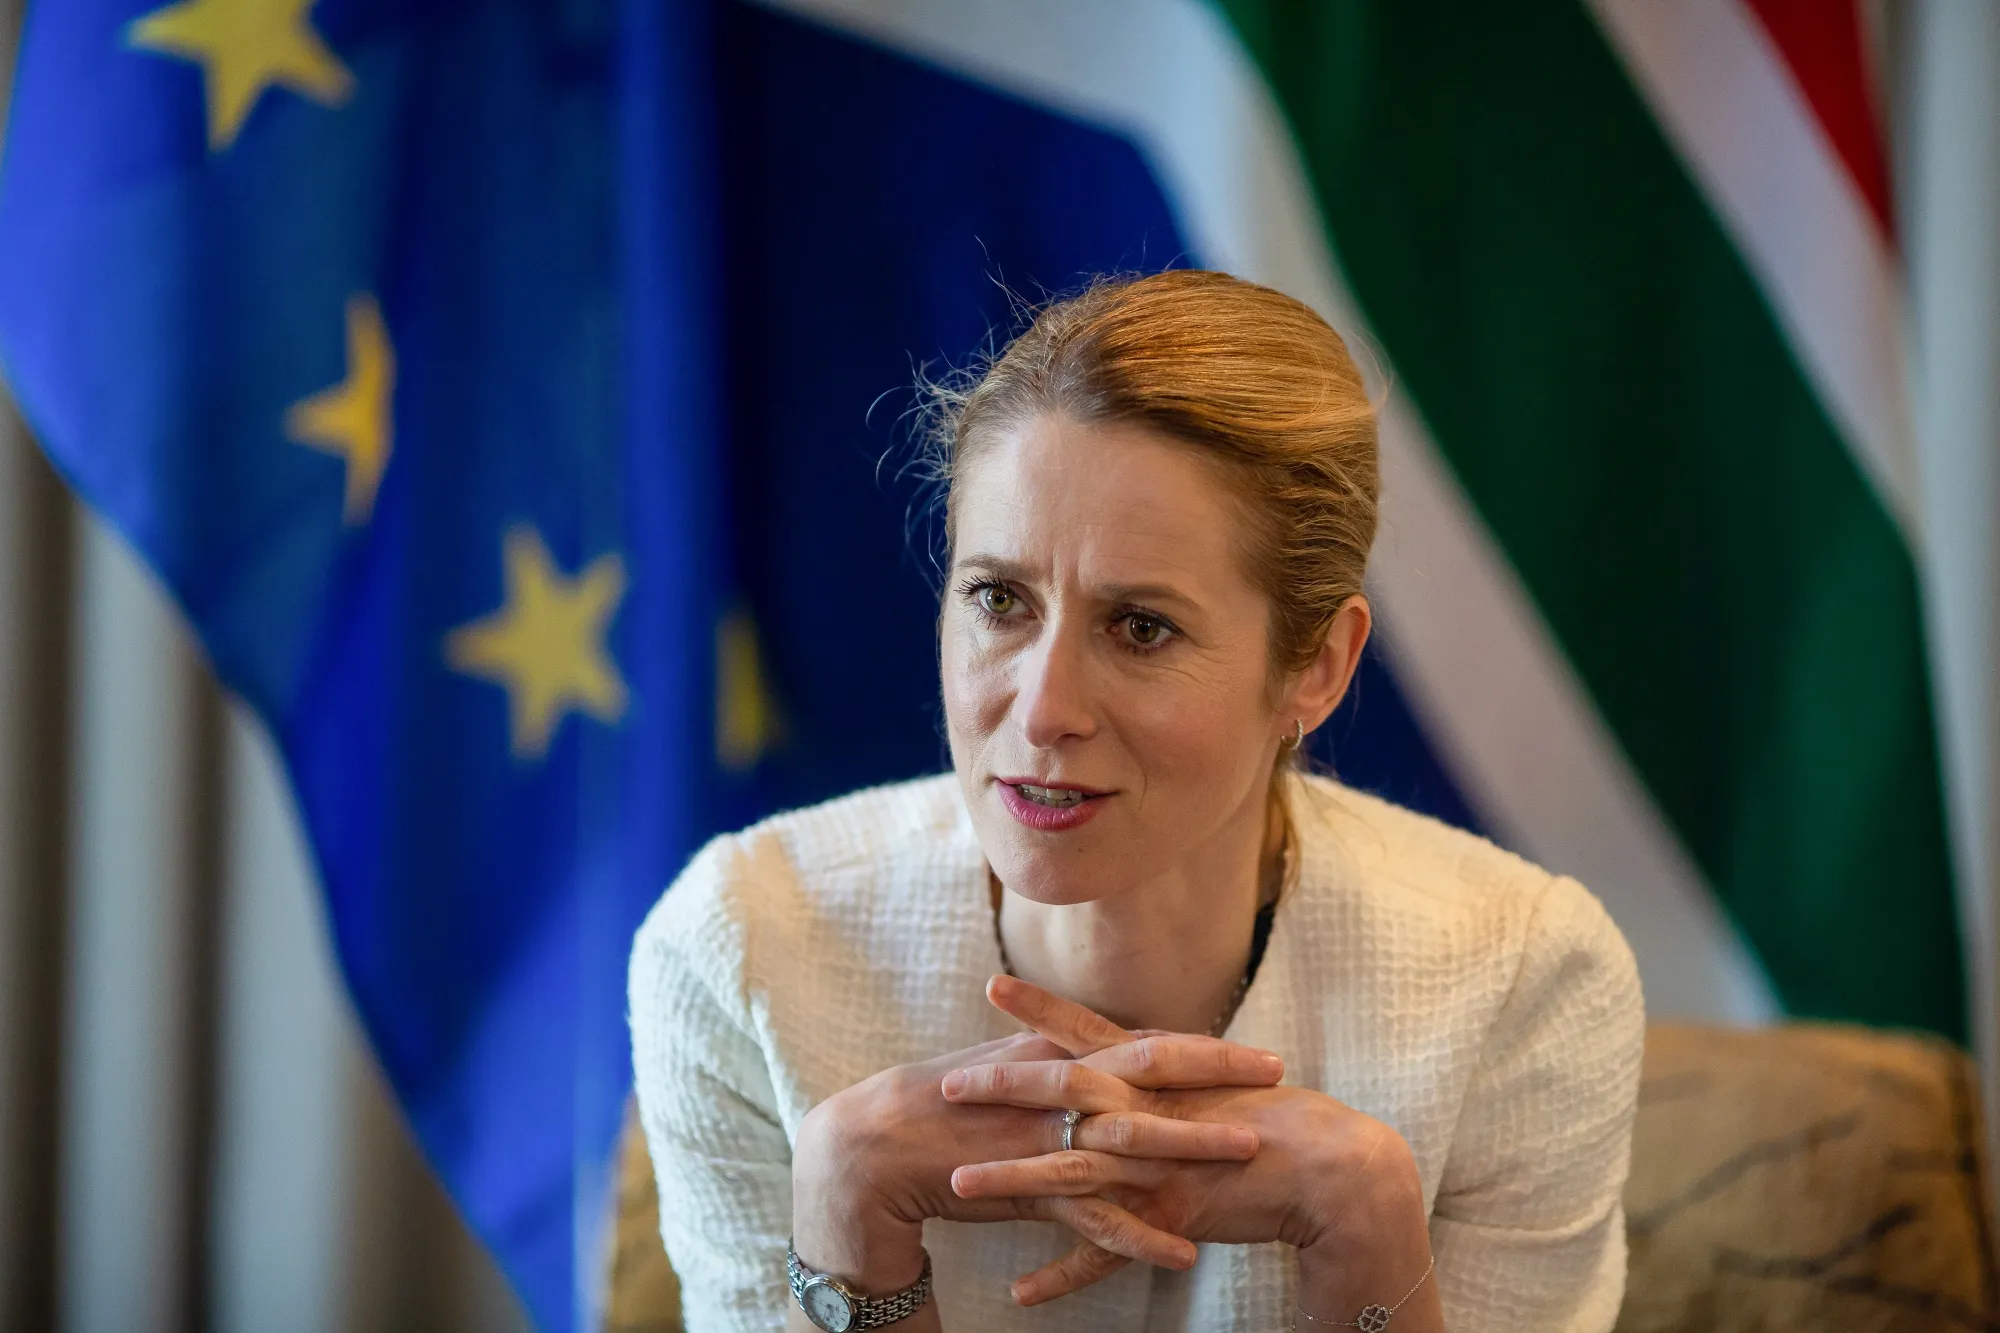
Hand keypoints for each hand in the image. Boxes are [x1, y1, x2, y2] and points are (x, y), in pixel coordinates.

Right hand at [790, 1020, 1279, 1294]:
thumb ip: (1058, 1064)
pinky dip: (1138, 1236)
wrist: (871, 1144)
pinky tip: (1182, 1256)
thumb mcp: (1007, 1072)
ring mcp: (1044, 1136)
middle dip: (1217, 1070)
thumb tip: (1107, 1060)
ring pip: (1133, 1136)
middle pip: (1151, 1069)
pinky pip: (1092, 1217)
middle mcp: (1055, 1085)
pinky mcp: (1027, 1187)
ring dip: (1195, 1143)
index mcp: (1053, 1054)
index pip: (1142, 1043)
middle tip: (1278, 1071)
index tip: (1256, 1050)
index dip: (1202, 1046)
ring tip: (1254, 1152)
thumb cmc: (941, 1107)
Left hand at [943, 978, 1429, 1306]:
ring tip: (955, 1188)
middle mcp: (1150, 1112)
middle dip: (1001, 1088)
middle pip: (1064, 1093)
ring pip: (1070, 1172)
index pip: (1088, 1032)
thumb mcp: (1213, 1081)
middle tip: (945, 1084)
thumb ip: (1168, 1070)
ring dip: (1010, 1181)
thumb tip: (1135, 1048)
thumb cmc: (1278, 1117)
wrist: (1330, 1167)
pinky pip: (1108, 1252)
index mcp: (1160, 1075)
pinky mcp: (1169, 1216)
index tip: (992, 984)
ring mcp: (1157, 1165)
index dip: (1040, 1008)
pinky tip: (1021, 1294)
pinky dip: (1064, 1275)